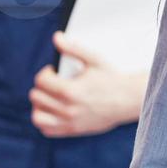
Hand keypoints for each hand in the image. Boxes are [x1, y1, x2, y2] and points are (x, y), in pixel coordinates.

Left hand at [29, 30, 145, 136]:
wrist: (129, 100)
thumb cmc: (112, 79)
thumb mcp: (94, 60)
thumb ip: (73, 48)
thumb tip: (56, 37)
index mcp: (70, 91)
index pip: (41, 81)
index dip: (45, 73)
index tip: (55, 72)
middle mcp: (67, 109)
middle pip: (37, 97)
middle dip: (42, 87)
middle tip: (54, 83)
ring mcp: (70, 122)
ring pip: (37, 116)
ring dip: (40, 105)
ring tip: (50, 98)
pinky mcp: (73, 130)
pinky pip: (47, 130)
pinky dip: (45, 121)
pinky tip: (54, 111)